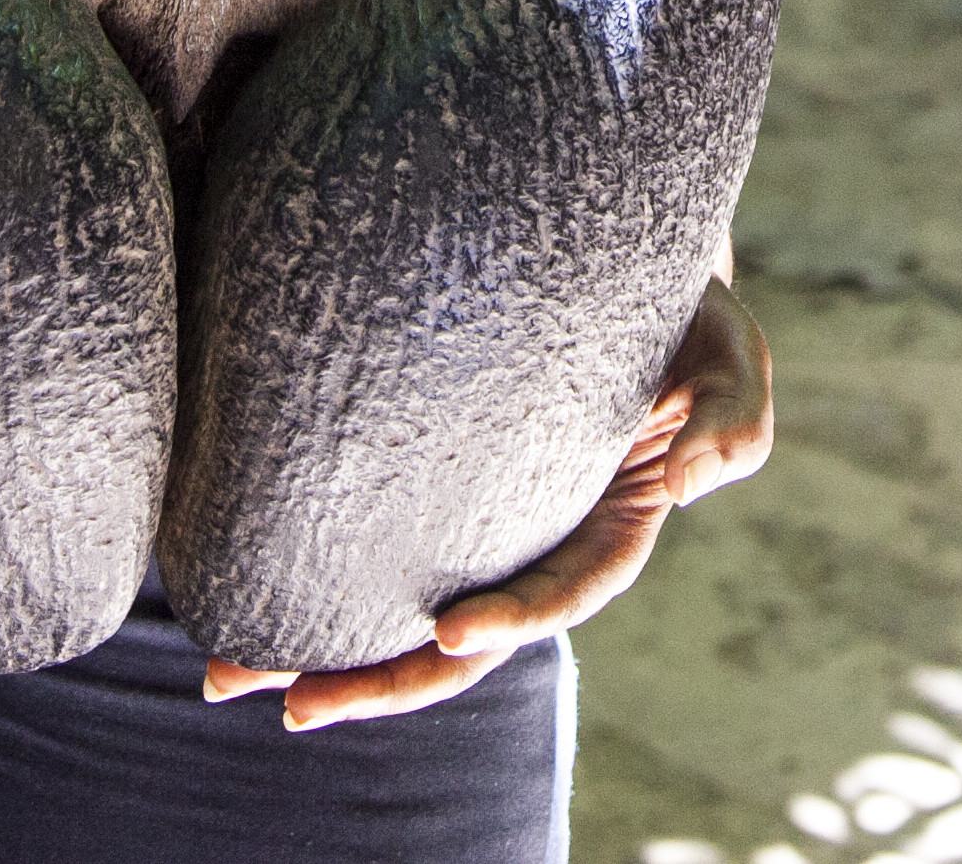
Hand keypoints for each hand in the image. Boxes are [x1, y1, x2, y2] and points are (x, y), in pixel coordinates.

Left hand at [199, 277, 771, 729]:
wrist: (611, 257)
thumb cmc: (680, 307)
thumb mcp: (727, 352)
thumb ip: (731, 415)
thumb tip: (699, 480)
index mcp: (609, 528)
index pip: (561, 593)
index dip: (513, 622)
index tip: (452, 629)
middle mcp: (532, 543)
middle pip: (458, 638)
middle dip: (381, 680)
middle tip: (299, 705)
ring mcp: (475, 522)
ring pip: (395, 607)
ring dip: (318, 650)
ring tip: (230, 677)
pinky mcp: (423, 483)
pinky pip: (363, 540)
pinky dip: (303, 567)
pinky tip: (235, 583)